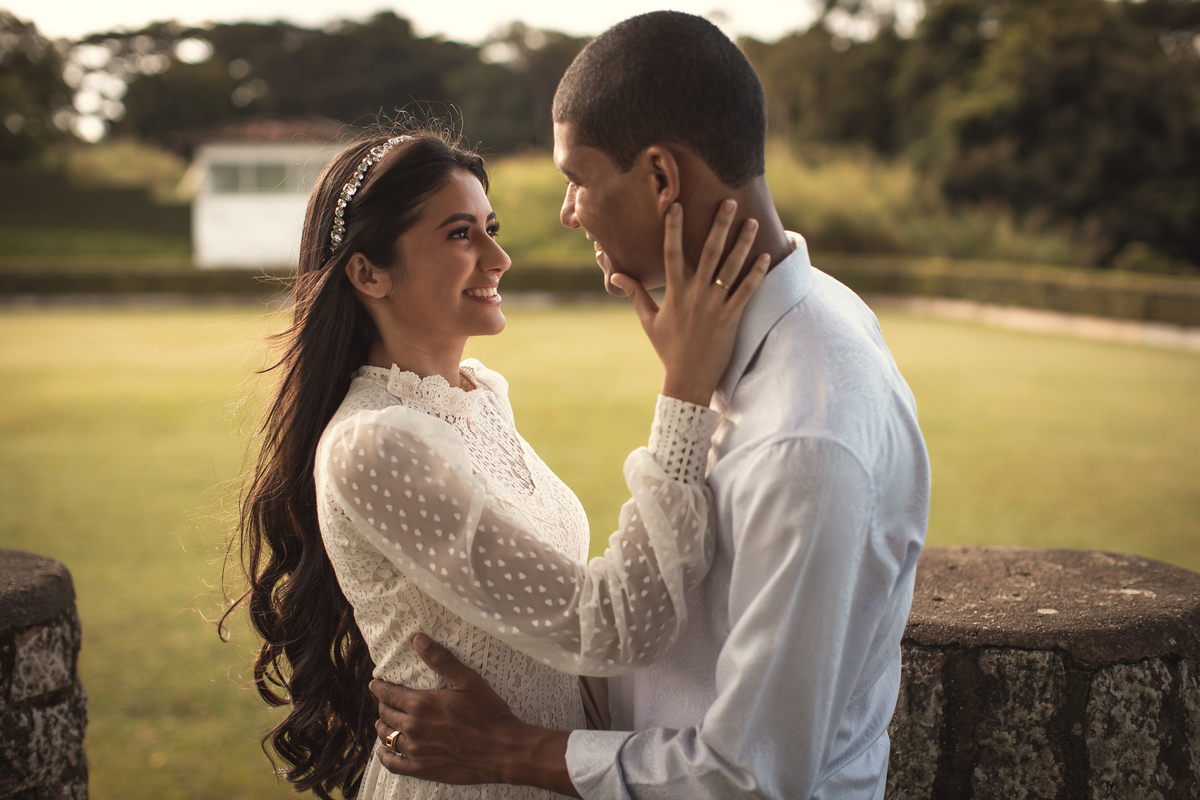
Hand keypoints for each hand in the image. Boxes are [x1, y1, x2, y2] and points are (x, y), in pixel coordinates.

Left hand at [371, 633, 578, 795]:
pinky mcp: (422, 768)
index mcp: (421, 704)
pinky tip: (384, 752)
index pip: (389, 694)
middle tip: (383, 701)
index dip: (379, 688)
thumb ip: (441, 660)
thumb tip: (418, 639)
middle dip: (382, 705)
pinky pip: (394, 763)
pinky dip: (385, 756)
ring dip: (382, 727)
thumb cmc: (488, 712)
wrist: (501, 749)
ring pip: (387, 737)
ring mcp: (416, 750)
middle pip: (386, 714)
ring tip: (382, 722)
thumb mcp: (467, 680)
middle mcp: (413, 727)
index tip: (375, 684)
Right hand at [610, 199, 770, 405]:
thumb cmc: (668, 349)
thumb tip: (615, 275)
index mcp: (675, 293)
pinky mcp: (731, 318)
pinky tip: (765, 256)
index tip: (675, 206)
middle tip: (729, 202)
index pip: (671, 254)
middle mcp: (695, 295)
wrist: (688, 378)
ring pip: (731, 268)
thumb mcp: (649, 321)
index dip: (673, 229)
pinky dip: (756, 274)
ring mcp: (714, 306)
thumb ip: (635, 294)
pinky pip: (746, 291)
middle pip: (708, 253)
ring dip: (742, 244)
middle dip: (719, 226)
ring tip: (752, 222)